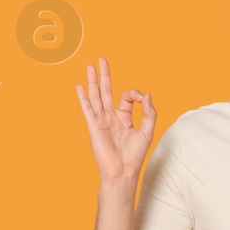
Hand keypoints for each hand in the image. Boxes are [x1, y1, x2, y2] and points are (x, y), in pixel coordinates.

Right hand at [75, 56, 155, 181]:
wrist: (122, 170)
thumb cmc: (135, 155)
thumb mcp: (148, 131)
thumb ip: (150, 112)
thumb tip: (147, 94)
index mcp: (124, 117)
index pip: (127, 97)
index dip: (135, 94)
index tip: (142, 99)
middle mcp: (111, 116)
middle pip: (107, 91)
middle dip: (105, 75)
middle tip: (102, 59)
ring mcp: (101, 120)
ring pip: (96, 96)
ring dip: (93, 80)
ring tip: (89, 66)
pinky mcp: (94, 126)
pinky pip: (87, 108)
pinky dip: (83, 97)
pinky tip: (79, 86)